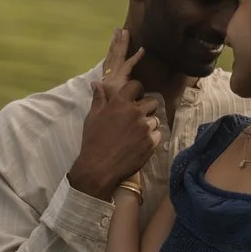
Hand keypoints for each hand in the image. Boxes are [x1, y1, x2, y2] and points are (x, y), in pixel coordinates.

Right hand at [69, 28, 163, 199]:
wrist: (99, 167)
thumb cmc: (93, 140)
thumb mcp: (93, 117)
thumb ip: (99, 99)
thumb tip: (97, 83)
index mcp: (121, 103)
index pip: (137, 86)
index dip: (137, 90)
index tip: (134, 97)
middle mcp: (136, 112)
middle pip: (152, 102)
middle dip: (146, 107)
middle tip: (138, 116)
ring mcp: (145, 128)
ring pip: (155, 120)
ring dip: (149, 124)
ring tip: (137, 133)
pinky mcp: (151, 143)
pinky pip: (157, 135)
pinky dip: (151, 138)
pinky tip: (141, 143)